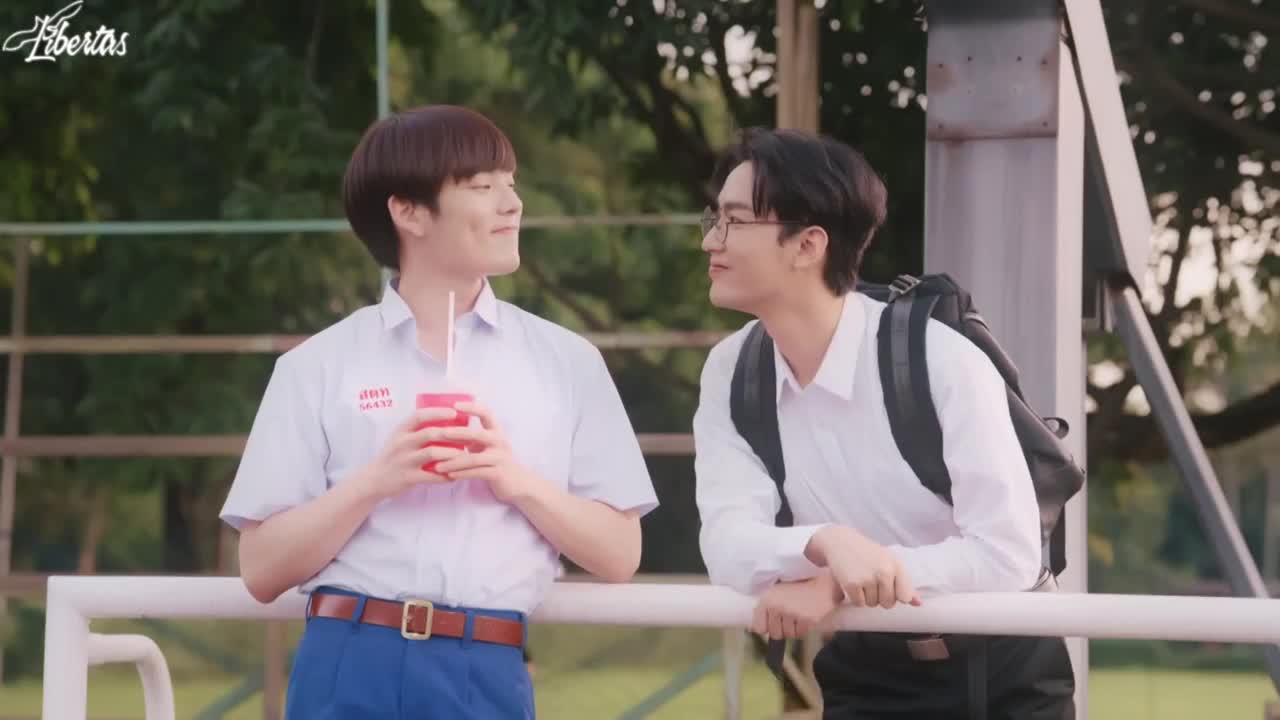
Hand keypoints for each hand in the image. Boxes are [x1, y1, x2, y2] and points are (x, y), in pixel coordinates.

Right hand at [362, 408, 465, 499]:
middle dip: (451, 433)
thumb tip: (446, 420)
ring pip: (433, 453)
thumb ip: (417, 429)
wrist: (374, 479)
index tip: (454, 412)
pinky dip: (445, 476)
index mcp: (401, 430)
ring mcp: (405, 460)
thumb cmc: (393, 455)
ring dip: (452, 454)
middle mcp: (402, 443)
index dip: (438, 412)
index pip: (420, 415)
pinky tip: (455, 476)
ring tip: (465, 455)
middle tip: (467, 435)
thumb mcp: (400, 437)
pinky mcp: (408, 477)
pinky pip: (432, 476)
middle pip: (430, 433)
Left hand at [429, 401, 541, 502]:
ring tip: (437, 465)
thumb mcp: (487, 445)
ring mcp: (499, 458)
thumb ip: (471, 437)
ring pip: (473, 458)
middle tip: (441, 433)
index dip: (471, 408)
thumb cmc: (497, 462)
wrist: (519, 483)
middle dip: (459, 433)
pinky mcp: (498, 473)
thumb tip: (444, 429)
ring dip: (454, 462)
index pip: (486, 413)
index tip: (454, 405)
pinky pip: (476, 473)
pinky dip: (462, 474)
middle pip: (478, 434)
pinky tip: (449, 475)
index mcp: (496, 431)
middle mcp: (499, 442)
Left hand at [752, 570, 842, 640]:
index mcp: (768, 599)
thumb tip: (755, 629)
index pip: (759, 628)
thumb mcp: (777, 591)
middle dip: (782, 628)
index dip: (767, 627)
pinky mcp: (807, 620)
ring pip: (789, 635)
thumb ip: (765, 608)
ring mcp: (793, 614)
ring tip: (799, 614)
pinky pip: (801, 634)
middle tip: (790, 616)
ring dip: (794, 629)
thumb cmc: (800, 585)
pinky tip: (807, 616)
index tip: (773, 622)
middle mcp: (778, 607)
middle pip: (775, 633)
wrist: (823, 583)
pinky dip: (804, 628)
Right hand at [806, 526, 921, 608]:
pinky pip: (859, 603)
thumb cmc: (869, 554)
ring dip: (866, 597)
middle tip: (871, 581)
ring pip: (872, 604)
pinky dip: (855, 597)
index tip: (889, 587)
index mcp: (896, 565)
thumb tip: (919, 604)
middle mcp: (884, 571)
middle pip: (888, 603)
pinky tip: (853, 583)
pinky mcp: (852, 584)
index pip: (905, 596)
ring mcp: (868, 577)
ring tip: (862, 580)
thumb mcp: (889, 563)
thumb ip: (905, 584)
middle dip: (880, 597)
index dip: (896, 596)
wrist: (841, 542)